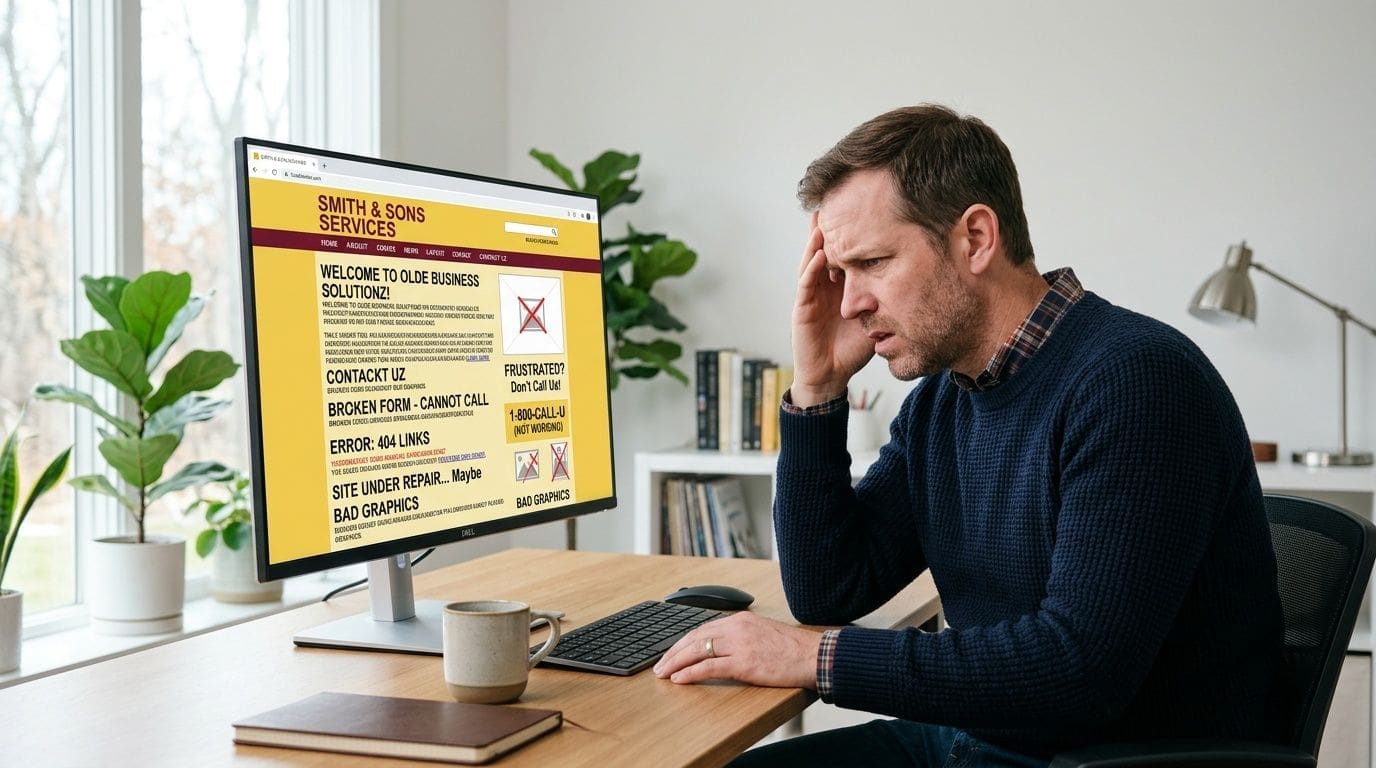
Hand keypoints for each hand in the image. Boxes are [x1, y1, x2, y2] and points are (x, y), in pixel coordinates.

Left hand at [653, 612, 821, 687]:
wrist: (815, 655)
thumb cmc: (794, 649)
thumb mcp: (763, 633)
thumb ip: (742, 636)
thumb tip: (723, 648)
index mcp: (741, 619)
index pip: (703, 628)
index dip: (684, 641)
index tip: (672, 652)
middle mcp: (737, 627)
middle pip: (695, 637)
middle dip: (673, 652)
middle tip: (659, 664)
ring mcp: (740, 644)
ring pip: (697, 650)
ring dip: (676, 662)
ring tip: (663, 673)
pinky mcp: (744, 662)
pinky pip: (709, 667)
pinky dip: (691, 673)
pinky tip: (680, 679)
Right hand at [790, 213, 873, 405]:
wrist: (831, 376)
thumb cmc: (852, 349)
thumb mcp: (878, 317)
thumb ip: (889, 299)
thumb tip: (921, 283)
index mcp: (840, 286)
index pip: (844, 254)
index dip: (850, 234)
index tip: (861, 211)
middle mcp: (823, 286)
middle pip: (825, 249)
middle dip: (829, 228)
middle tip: (835, 201)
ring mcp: (810, 295)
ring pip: (812, 261)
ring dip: (816, 240)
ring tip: (823, 218)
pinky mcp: (802, 309)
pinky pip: (806, 284)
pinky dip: (812, 268)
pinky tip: (820, 254)